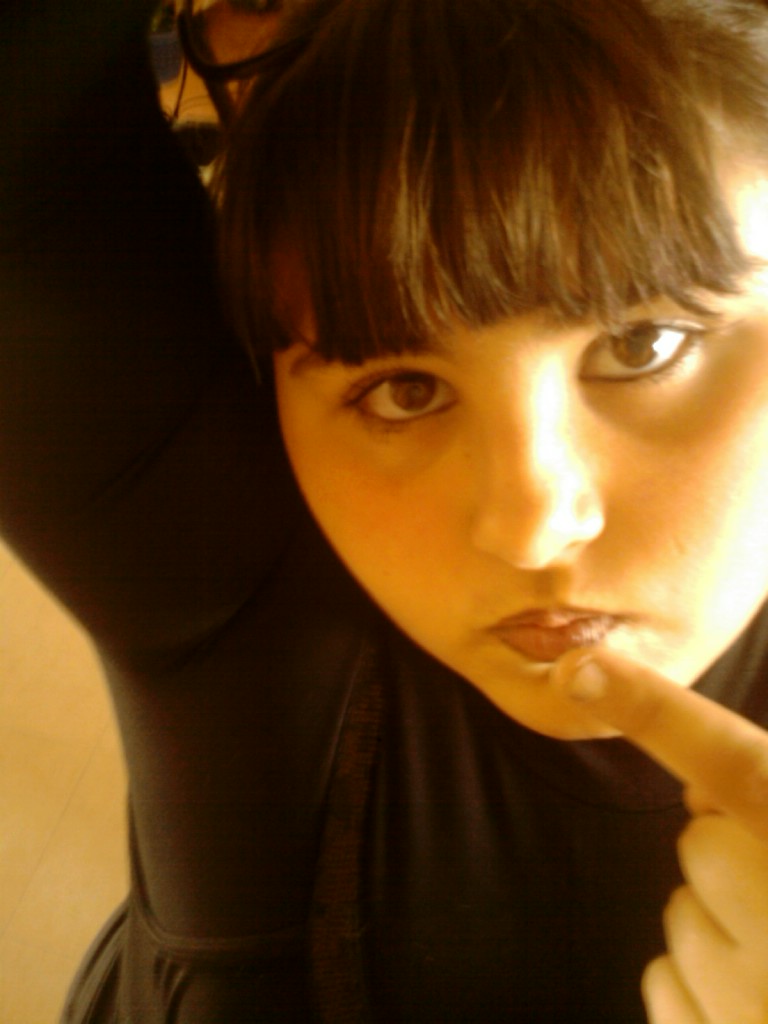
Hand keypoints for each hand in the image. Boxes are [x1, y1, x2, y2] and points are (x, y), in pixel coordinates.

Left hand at [552, 648, 767, 1023]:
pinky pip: (664, 986)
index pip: (732, 764)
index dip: (653, 709)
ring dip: (721, 929)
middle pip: (700, 845)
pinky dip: (700, 991)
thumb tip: (703, 798)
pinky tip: (760, 1010)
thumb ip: (766, 798)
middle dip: (734, 858)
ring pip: (678, 919)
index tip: (579, 670)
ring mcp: (754, 1003)